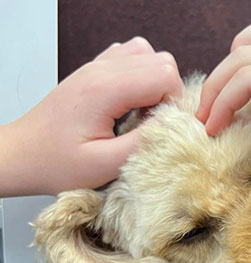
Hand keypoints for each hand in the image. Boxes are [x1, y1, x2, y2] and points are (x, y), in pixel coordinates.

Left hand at [1, 37, 183, 195]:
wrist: (21, 154)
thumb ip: (145, 142)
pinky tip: (131, 100)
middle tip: (154, 122)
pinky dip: (142, 76)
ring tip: (144, 111)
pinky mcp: (94, 69)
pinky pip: (132, 56)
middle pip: (162, 61)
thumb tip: (174, 124)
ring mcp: (96, 65)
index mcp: (104, 89)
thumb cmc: (57, 163)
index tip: (163, 127)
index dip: (175, 102)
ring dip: (157, 83)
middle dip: (170, 93)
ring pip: (150, 55)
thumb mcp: (104, 164)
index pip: (165, 75)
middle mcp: (101, 68)